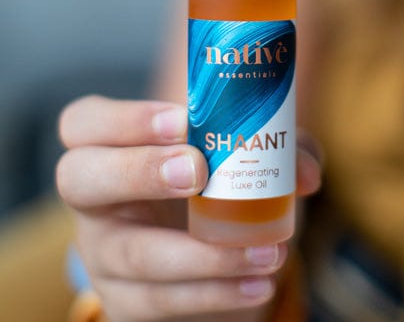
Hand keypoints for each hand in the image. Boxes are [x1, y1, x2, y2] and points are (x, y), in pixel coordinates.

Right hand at [56, 95, 320, 321]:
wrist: (205, 242)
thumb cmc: (216, 178)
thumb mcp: (244, 151)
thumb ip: (279, 148)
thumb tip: (305, 174)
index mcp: (108, 144)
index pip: (85, 122)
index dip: (125, 119)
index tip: (183, 120)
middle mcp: (93, 195)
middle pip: (78, 178)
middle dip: (138, 172)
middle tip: (199, 173)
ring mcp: (103, 251)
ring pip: (133, 255)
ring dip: (204, 256)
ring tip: (269, 252)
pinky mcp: (126, 299)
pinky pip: (160, 302)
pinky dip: (216, 294)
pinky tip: (259, 284)